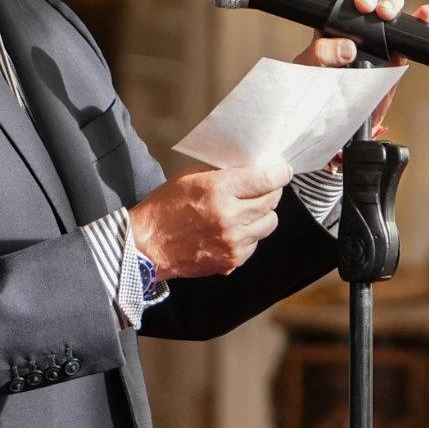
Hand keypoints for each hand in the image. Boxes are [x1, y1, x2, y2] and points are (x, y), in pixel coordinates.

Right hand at [127, 157, 291, 279]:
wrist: (147, 246)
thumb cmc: (165, 207)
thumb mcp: (190, 177)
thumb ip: (223, 172)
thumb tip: (252, 166)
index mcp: (218, 191)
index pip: (267, 179)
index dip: (279, 173)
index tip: (281, 170)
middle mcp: (230, 217)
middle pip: (272, 200)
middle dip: (271, 191)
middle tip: (263, 187)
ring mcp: (233, 242)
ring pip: (268, 223)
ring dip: (262, 214)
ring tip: (247, 209)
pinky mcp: (232, 261)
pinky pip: (255, 243)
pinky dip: (250, 235)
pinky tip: (234, 229)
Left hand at [301, 0, 428, 135]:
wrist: (338, 122)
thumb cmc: (315, 92)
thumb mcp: (309, 71)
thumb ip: (320, 55)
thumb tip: (347, 46)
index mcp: (331, 19)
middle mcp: (356, 21)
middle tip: (365, 5)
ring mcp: (380, 35)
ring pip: (390, 4)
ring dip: (391, 2)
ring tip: (386, 14)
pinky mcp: (398, 51)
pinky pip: (413, 29)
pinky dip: (422, 18)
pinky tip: (425, 15)